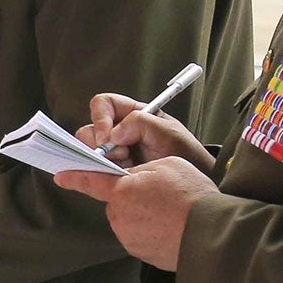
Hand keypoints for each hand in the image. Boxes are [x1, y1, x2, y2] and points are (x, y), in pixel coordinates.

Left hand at [53, 157, 218, 270]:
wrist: (210, 233)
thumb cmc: (191, 196)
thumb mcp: (167, 165)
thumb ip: (142, 169)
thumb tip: (135, 178)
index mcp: (121, 191)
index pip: (90, 181)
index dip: (75, 177)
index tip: (61, 176)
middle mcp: (118, 216)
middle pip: (118, 202)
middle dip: (133, 197)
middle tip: (161, 195)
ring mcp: (127, 237)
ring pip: (129, 220)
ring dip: (143, 215)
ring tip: (170, 213)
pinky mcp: (139, 252)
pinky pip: (140, 236)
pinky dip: (151, 231)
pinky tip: (171, 227)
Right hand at [77, 93, 214, 171]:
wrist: (192, 178)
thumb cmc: (185, 154)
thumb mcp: (168, 132)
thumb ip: (141, 123)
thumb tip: (113, 132)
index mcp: (133, 114)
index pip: (104, 104)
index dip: (100, 117)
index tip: (106, 136)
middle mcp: (120, 130)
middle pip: (90, 128)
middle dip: (101, 144)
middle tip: (121, 154)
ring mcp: (115, 151)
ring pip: (91, 150)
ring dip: (105, 159)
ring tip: (127, 165)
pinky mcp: (112, 169)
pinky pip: (96, 169)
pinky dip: (106, 173)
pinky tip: (125, 173)